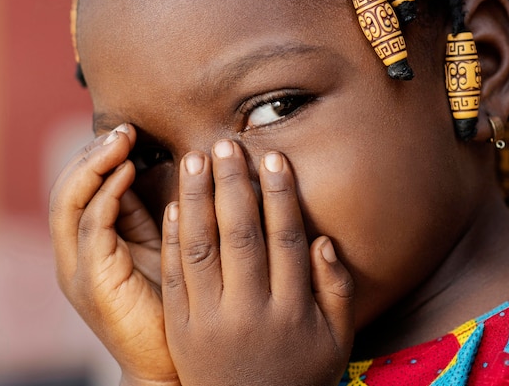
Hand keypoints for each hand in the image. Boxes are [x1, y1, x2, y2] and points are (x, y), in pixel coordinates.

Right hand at [49, 124, 178, 385]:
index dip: (101, 156)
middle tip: (124, 128)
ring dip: (94, 165)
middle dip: (93, 153)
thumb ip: (151, 216)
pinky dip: (105, 194)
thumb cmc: (172, 303)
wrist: (168, 361)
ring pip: (69, 202)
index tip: (132, 131)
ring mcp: (79, 267)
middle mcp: (78, 253)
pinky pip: (90, 228)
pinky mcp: (92, 280)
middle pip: (68, 189)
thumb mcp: (160, 249)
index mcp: (94, 244)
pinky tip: (126, 173)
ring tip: (121, 140)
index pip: (84, 188)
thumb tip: (164, 172)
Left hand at [161, 140, 354, 385]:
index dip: (279, 196)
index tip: (273, 159)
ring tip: (194, 160)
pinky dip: (173, 239)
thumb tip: (322, 241)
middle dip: (233, 185)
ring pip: (201, 248)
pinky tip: (172, 205)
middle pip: (240, 236)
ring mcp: (210, 319)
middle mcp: (249, 311)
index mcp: (290, 310)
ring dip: (196, 199)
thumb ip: (335, 290)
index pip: (284, 240)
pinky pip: (173, 276)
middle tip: (226, 144)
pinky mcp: (181, 327)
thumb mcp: (336, 341)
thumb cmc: (300, 375)